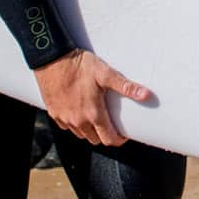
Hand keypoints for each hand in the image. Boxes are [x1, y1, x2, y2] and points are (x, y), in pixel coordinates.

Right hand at [34, 49, 150, 147]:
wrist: (51, 59)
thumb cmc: (79, 65)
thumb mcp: (105, 73)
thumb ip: (125, 86)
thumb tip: (146, 95)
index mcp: (93, 114)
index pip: (109, 139)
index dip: (119, 140)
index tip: (124, 133)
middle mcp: (78, 121)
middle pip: (96, 139)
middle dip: (105, 134)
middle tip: (111, 122)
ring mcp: (65, 119)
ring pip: (81, 135)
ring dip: (90, 130)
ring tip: (96, 116)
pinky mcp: (54, 113)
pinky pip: (67, 127)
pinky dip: (75, 124)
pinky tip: (78, 111)